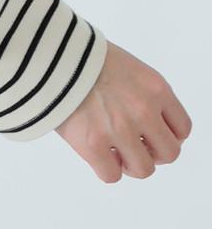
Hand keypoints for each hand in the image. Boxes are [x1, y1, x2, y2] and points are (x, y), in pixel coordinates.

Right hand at [54, 38, 192, 181]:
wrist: (47, 53)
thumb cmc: (80, 55)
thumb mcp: (124, 66)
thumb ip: (141, 93)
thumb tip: (144, 121)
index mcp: (155, 88)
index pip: (182, 128)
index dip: (167, 135)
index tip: (152, 135)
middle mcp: (143, 110)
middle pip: (169, 153)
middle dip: (152, 153)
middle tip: (134, 145)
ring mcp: (119, 129)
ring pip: (143, 170)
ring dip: (130, 164)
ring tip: (114, 152)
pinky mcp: (93, 144)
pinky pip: (111, 175)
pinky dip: (106, 169)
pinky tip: (96, 154)